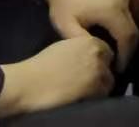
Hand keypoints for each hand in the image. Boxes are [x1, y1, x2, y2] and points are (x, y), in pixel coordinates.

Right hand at [0, 35, 114, 117]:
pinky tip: (84, 98)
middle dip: (102, 72)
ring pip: (109, 80)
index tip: (93, 69)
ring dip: (100, 86)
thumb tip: (86, 55)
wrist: (29, 82)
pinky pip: (103, 93)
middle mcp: (98, 53)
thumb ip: (79, 48)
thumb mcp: (64, 47)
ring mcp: (98, 70)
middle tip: (90, 81)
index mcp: (90, 41)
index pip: (106, 51)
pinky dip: (96, 96)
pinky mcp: (95, 87)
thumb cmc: (40, 65)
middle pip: (109, 65)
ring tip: (86, 91)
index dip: (100, 61)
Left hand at [45, 0, 138, 70]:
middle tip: (119, 62)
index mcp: (112, 8)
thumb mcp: (67, 27)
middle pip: (134, 29)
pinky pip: (134, 9)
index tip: (119, 69)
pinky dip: (129, 22)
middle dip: (128, 48)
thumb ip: (84, 43)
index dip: (126, 55)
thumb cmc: (64, 4)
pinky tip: (119, 32)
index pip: (127, 36)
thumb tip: (102, 55)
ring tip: (119, 49)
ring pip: (136, 19)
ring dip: (129, 35)